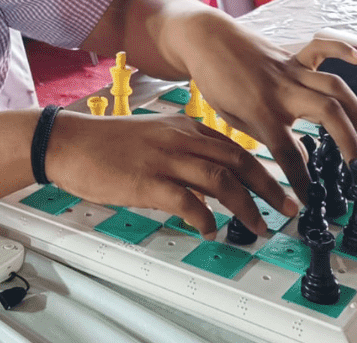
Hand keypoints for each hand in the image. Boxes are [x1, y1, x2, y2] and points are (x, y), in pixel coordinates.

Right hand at [45, 111, 296, 236]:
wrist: (68, 142)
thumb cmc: (104, 143)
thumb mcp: (151, 137)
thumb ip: (180, 151)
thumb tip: (205, 181)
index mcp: (182, 127)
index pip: (232, 145)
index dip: (260, 167)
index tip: (278, 184)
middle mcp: (179, 139)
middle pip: (236, 160)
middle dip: (267, 186)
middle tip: (287, 207)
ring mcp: (164, 159)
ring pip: (220, 179)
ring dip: (246, 205)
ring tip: (259, 225)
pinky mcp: (147, 181)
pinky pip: (187, 200)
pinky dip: (204, 216)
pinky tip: (209, 229)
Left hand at [174, 16, 356, 195]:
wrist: (205, 40)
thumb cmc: (215, 82)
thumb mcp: (234, 117)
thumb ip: (268, 136)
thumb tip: (303, 157)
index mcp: (262, 112)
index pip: (289, 154)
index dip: (302, 181)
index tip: (310, 201)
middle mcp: (282, 91)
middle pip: (327, 113)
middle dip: (349, 140)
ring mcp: (290, 71)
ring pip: (333, 86)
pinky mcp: (292, 56)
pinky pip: (321, 49)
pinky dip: (342, 50)